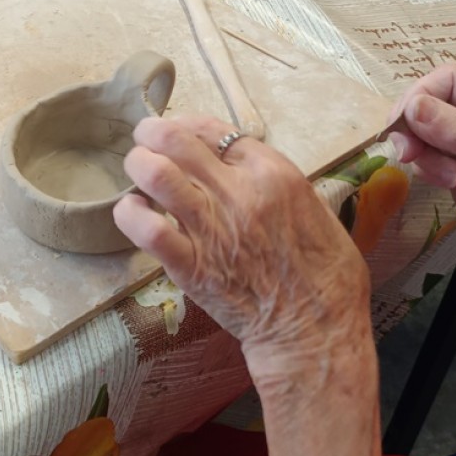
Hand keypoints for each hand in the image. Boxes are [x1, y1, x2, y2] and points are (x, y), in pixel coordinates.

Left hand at [113, 114, 370, 388]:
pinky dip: (130, 214)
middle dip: (152, 133)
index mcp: (275, 174)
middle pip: (177, 141)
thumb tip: (239, 163)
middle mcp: (240, 194)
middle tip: (146, 141)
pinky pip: (147, 230)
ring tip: (137, 170)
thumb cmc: (325, 272)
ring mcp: (213, 229)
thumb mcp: (313, 206)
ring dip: (138, 165)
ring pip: (156, 175)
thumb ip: (274, 180)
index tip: (178, 131)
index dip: (187, 125)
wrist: (318, 330)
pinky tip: (133, 212)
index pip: (215, 130)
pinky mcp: (192, 267)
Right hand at [388, 64, 455, 238]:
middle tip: (409, 153)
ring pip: (426, 135)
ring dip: (426, 157)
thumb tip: (416, 108)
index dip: (421, 96)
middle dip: (416, 130)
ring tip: (451, 178)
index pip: (448, 81)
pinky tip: (452, 184)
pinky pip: (432, 160)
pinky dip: (431, 172)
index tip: (405, 124)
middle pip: (430, 106)